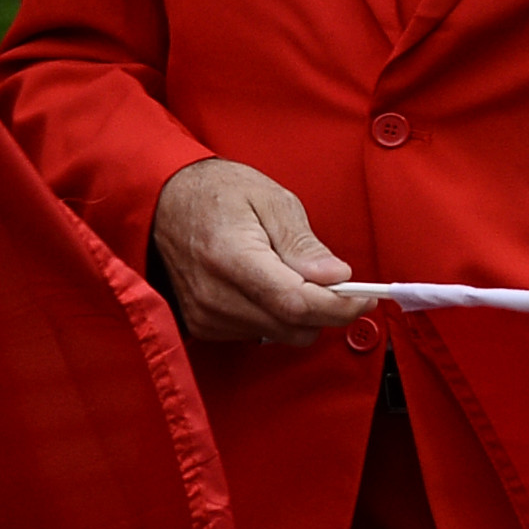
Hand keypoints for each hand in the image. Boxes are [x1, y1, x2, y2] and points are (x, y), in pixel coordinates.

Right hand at [151, 156, 365, 342]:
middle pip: (294, 327)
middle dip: (324, 309)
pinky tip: (264, 286)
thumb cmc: (218, 193)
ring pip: (282, 335)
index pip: (297, 303)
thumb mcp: (272, 200)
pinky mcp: (201, 326)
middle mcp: (214, 295)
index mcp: (231, 257)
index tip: (365, 298)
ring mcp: (205, 315)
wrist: (162, 201)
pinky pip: (260, 335)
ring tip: (287, 274)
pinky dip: (275, 316)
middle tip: (329, 279)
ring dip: (299, 313)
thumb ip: (303, 243)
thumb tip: (337, 277)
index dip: (340, 306)